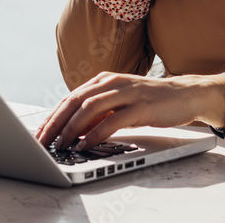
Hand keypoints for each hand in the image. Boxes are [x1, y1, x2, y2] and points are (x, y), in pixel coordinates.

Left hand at [34, 72, 224, 150]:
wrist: (184, 95)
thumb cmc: (149, 101)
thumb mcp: (119, 102)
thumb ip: (98, 112)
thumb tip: (71, 129)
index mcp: (103, 79)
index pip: (70, 98)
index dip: (52, 116)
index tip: (40, 134)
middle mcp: (112, 82)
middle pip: (75, 101)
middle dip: (56, 123)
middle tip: (43, 141)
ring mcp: (127, 93)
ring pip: (90, 108)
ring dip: (72, 128)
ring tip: (61, 144)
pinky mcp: (141, 106)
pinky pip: (113, 121)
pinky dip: (95, 133)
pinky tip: (86, 144)